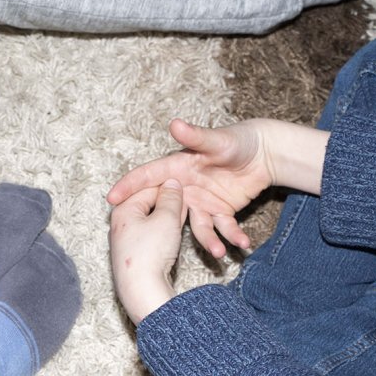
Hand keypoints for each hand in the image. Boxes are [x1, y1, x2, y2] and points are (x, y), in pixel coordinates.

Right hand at [108, 118, 327, 258]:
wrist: (263, 153)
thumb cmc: (237, 140)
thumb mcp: (216, 140)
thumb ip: (195, 136)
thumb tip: (175, 124)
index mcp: (178, 168)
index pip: (149, 176)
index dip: (129, 186)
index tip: (111, 198)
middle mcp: (186, 188)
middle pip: (166, 211)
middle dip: (159, 228)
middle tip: (153, 246)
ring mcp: (202, 203)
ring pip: (199, 227)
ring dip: (209, 241)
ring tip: (219, 252)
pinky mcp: (220, 212)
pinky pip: (223, 228)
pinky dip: (232, 236)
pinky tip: (243, 243)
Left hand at [109, 179, 186, 324]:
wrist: (142, 291)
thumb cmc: (151, 252)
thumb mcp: (166, 218)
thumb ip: (171, 198)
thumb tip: (171, 183)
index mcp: (122, 209)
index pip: (147, 188)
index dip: (168, 188)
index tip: (185, 191)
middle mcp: (119, 224)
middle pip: (147, 205)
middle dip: (168, 205)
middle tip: (185, 207)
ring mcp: (125, 241)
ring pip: (150, 222)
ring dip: (167, 220)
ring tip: (180, 224)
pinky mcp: (134, 256)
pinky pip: (151, 237)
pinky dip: (163, 235)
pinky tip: (173, 240)